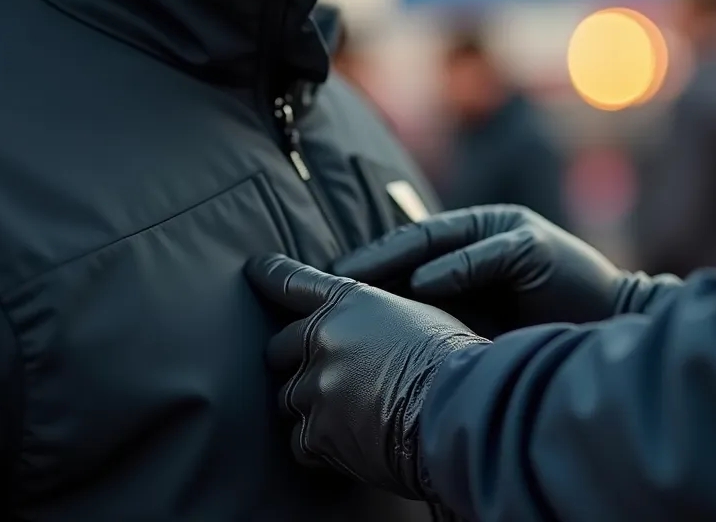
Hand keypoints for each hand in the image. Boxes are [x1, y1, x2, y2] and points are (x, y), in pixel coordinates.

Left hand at [246, 253, 488, 500]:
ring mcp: (317, 386)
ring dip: (313, 407)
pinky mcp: (318, 432)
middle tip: (331, 379)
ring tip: (356, 416)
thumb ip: (372, 318)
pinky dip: (320, 446)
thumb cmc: (455, 362)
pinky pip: (300, 441)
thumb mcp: (416, 315)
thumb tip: (359, 331)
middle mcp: (323, 339)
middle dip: (296, 363)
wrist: (463, 409)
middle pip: (278, 349)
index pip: (293, 282)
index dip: (268, 275)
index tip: (253, 270)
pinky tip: (354, 443)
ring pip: (290, 398)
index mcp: (348, 303)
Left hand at [334, 205, 663, 333]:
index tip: (313, 295)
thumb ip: (433, 320)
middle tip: (320, 287)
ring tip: (354, 283)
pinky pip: (487, 254)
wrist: (610, 330)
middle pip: (411, 241)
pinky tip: (423, 286)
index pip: (402, 253)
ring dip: (396, 261)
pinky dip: (455, 269)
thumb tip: (369, 346)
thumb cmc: (540, 332)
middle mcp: (484, 232)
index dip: (360, 270)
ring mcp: (511, 234)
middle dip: (365, 264)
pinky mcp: (537, 248)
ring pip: (441, 241)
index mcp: (467, 247)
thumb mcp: (475, 323)